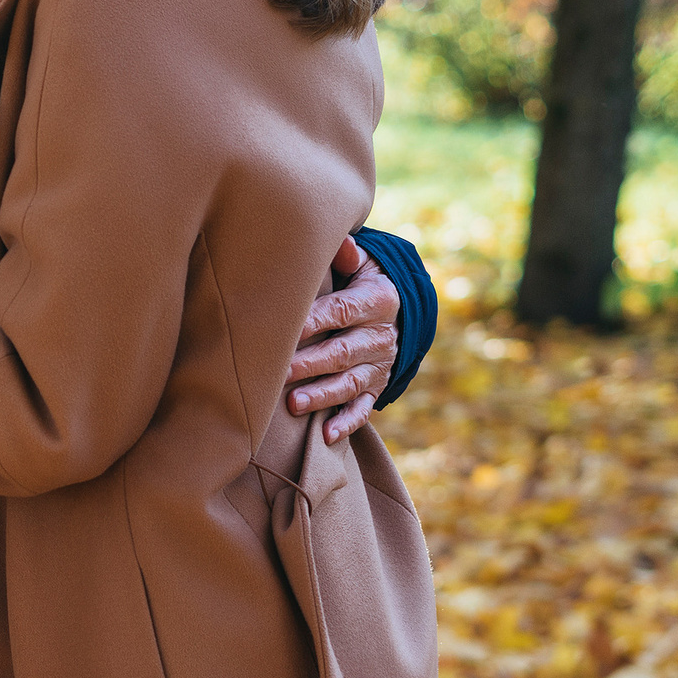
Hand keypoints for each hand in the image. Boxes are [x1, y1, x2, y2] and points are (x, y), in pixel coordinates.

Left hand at [285, 237, 397, 445]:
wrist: (399, 312)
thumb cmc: (362, 282)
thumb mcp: (364, 264)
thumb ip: (349, 255)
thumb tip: (341, 241)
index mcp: (377, 301)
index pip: (341, 311)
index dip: (313, 321)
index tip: (285, 328)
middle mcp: (381, 336)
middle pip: (342, 352)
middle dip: (310, 363)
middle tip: (278, 373)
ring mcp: (380, 365)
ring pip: (350, 383)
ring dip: (322, 395)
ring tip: (294, 404)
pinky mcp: (377, 388)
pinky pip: (363, 408)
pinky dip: (347, 423)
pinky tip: (327, 436)